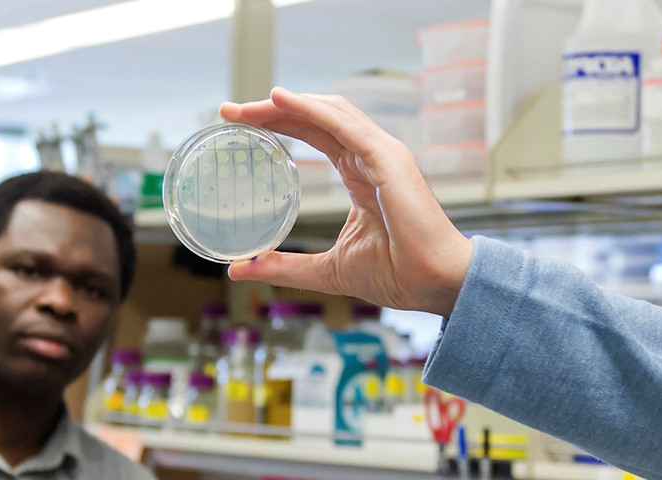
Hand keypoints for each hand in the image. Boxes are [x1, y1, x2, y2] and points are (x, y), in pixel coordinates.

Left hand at [220, 87, 472, 315]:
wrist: (432, 284)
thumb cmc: (397, 275)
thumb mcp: (326, 270)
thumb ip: (284, 266)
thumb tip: (238, 269)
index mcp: (360, 173)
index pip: (314, 134)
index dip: (277, 124)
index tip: (238, 124)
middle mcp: (370, 156)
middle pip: (316, 117)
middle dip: (273, 110)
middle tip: (229, 111)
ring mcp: (381, 153)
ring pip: (328, 112)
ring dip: (286, 104)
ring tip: (247, 106)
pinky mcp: (387, 158)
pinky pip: (343, 124)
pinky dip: (310, 108)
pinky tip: (280, 101)